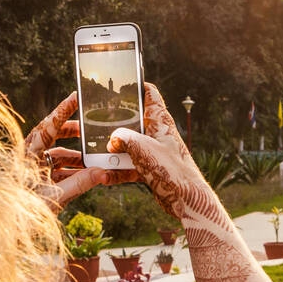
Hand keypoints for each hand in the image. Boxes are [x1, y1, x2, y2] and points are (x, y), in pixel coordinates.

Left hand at [25, 92, 136, 209]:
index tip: (76, 96)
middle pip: (52, 134)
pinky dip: (71, 170)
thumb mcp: (55, 196)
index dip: (63, 110)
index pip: (49, 127)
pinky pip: (56, 167)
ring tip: (94, 158)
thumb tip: (102, 172)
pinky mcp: (36, 177)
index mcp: (30, 155)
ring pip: (56, 153)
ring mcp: (33, 166)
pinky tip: (86, 175)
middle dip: (72, 130)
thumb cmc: (25, 210)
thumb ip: (80, 183)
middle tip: (90, 127)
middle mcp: (30, 156)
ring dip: (75, 155)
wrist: (6, 226)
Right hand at [106, 84, 216, 224]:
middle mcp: (156, 133)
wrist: (187, 200)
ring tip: (95, 154)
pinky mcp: (150, 168)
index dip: (137, 85)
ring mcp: (153, 151)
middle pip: (133, 120)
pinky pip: (129, 165)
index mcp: (160, 121)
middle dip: (114, 122)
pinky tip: (105, 176)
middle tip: (95, 120)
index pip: (150, 94)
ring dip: (112, 151)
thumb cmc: (171, 170)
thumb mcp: (143, 148)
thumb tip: (111, 140)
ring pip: (128, 145)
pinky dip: (117, 171)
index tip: (122, 81)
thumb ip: (124, 139)